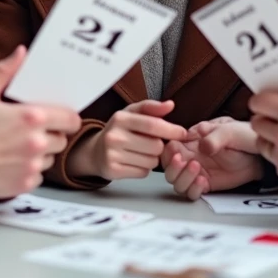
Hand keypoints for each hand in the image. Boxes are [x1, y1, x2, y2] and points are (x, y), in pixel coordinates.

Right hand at [0, 46, 81, 198]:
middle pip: (62, 140)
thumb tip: (22, 52)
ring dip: (41, 153)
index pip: (71, 119)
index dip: (67, 118)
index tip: (59, 117)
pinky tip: (13, 163)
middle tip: (34, 131)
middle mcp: (36, 143)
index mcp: (32, 118)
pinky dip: (29, 171)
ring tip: (20, 147)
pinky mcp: (22, 184)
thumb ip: (5, 71)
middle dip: (52, 134)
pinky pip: (37, 177)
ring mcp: (30, 166)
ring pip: (50, 159)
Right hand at [67, 100, 186, 179]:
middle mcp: (114, 136)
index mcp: (120, 118)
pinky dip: (143, 169)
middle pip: (156, 146)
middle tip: (149, 144)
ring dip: (152, 159)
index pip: (153, 125)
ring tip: (140, 153)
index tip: (183, 133)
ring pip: (151, 161)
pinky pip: (143, 172)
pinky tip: (134, 162)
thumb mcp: (132, 113)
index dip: (172, 130)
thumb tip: (170, 105)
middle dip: (159, 146)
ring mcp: (112, 155)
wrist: (95, 151)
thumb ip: (151, 108)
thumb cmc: (119, 130)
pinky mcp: (113, 171)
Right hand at [162, 117, 261, 199]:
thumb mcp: (229, 130)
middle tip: (183, 162)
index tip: (176, 153)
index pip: (169, 148)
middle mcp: (191, 157)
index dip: (168, 152)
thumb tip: (201, 145)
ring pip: (177, 183)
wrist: (259, 154)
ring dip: (182, 179)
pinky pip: (191, 193)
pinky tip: (203, 181)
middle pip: (168, 169)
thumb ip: (214, 137)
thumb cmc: (243, 136)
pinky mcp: (206, 185)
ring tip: (197, 169)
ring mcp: (198, 172)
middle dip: (172, 168)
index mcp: (191, 140)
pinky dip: (193, 190)